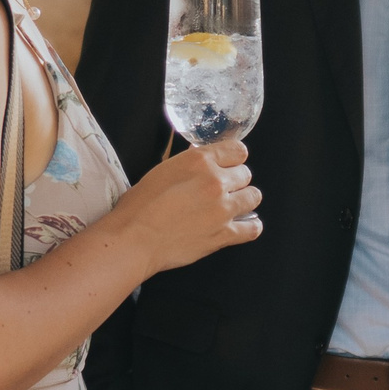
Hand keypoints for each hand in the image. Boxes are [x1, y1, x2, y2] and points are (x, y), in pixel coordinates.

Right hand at [115, 138, 262, 273]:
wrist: (134, 238)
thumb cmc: (140, 207)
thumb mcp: (163, 170)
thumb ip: (189, 164)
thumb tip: (203, 160)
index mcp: (199, 161)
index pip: (238, 150)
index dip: (233, 158)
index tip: (229, 165)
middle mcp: (215, 181)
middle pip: (245, 174)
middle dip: (235, 180)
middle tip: (222, 189)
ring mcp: (223, 208)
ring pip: (253, 196)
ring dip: (244, 200)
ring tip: (232, 206)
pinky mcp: (224, 234)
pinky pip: (253, 227)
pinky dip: (250, 226)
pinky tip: (241, 225)